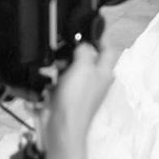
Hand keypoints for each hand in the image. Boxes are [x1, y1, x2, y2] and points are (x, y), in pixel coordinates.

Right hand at [43, 43, 119, 158]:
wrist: (62, 128)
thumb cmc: (76, 103)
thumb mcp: (83, 67)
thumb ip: (85, 51)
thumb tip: (84, 43)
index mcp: (105, 73)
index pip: (108, 49)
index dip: (99, 38)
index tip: (88, 30)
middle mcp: (97, 81)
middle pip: (89, 58)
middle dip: (75, 53)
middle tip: (66, 51)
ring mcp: (83, 91)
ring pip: (74, 70)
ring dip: (63, 66)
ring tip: (56, 68)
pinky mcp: (70, 99)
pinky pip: (62, 83)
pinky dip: (55, 81)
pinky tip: (50, 83)